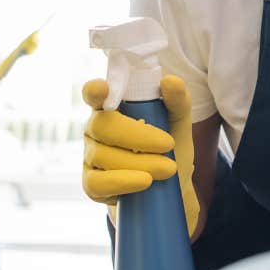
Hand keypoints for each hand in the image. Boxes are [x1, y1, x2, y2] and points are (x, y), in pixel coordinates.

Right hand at [81, 74, 199, 239]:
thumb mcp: (179, 124)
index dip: (94, 91)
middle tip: (168, 144)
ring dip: (141, 162)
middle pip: (102, 125)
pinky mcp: (91, 184)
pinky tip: (145, 181)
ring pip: (104, 156)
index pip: (94, 94)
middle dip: (137, 136)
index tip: (103, 88)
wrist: (171, 188)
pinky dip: (123, 181)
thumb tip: (170, 81)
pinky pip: (98, 183)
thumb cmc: (170, 149)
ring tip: (169, 169)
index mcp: (112, 108)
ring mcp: (90, 157)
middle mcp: (95, 129)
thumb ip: (177, 101)